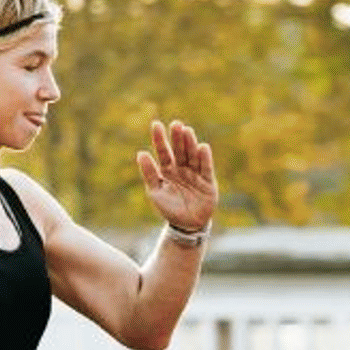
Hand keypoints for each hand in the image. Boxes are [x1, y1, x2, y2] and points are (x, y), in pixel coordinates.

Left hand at [138, 118, 218, 235]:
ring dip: (190, 144)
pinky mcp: (208, 182)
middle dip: (177, 138)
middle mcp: (182, 168)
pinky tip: (202, 147)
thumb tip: (141, 153)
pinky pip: (206, 169)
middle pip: (179, 150)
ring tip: (187, 131)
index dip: (160, 139)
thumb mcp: (155, 192)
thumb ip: (149, 173)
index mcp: (168, 170)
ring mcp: (195, 174)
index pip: (163, 152)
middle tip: (175, 124)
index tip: (156, 125)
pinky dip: (204, 159)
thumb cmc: (169, 208)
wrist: (187, 225)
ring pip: (192, 156)